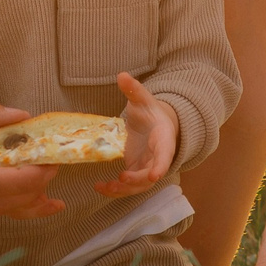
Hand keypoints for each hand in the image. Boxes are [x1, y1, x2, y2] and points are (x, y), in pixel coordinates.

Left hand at [95, 71, 178, 197]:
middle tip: (122, 178)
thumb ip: (134, 90)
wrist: (154, 123)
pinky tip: (100, 187)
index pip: (165, 155)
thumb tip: (122, 75)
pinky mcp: (135, 172)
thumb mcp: (143, 99)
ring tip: (105, 187)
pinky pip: (128, 186)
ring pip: (139, 185)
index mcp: (164, 139)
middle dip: (138, 180)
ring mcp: (146, 167)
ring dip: (124, 190)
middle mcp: (158, 157)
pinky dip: (115, 189)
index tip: (154, 175)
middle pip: (151, 174)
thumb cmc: (151, 111)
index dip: (161, 166)